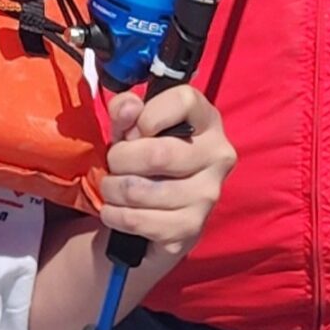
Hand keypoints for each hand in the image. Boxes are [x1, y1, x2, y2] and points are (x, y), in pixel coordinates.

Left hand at [98, 84, 235, 262]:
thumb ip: (125, 109)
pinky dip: (115, 215)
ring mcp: (207, 195)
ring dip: (113, 189)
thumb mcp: (133, 126)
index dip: (148, 114)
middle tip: (113, 163)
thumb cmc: (146, 157)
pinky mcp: (190, 227)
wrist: (158, 210)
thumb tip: (126, 109)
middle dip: (120, 159)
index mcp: (208, 121)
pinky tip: (114, 211)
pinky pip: (139, 221)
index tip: (133, 130)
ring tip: (111, 187)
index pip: (185, 101)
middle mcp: (217, 156)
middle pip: (158, 154)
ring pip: (142, 191)